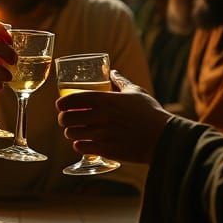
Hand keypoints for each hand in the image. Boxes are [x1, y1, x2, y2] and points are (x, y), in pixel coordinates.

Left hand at [55, 70, 172, 163]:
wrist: (163, 138)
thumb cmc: (150, 113)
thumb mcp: (136, 92)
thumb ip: (121, 81)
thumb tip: (112, 72)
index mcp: (106, 100)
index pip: (74, 99)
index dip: (62, 103)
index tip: (59, 105)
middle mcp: (101, 117)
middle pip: (68, 118)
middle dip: (63, 119)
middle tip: (65, 120)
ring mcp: (102, 135)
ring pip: (72, 134)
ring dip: (70, 133)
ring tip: (73, 132)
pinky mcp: (106, 150)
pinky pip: (81, 148)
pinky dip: (78, 146)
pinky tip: (81, 144)